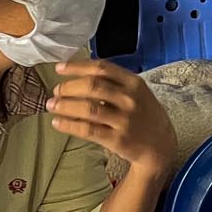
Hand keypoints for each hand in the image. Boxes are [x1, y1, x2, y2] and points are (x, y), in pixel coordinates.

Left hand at [48, 59, 176, 180]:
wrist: (160, 145)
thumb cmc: (144, 114)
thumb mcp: (137, 92)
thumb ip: (114, 82)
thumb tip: (79, 74)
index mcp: (134, 82)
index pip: (102, 68)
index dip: (77, 67)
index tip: (59, 68)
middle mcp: (130, 99)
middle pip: (92, 86)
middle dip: (69, 87)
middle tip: (56, 91)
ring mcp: (124, 120)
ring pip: (88, 109)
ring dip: (65, 106)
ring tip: (51, 105)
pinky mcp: (117, 140)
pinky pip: (88, 130)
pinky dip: (69, 125)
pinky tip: (58, 122)